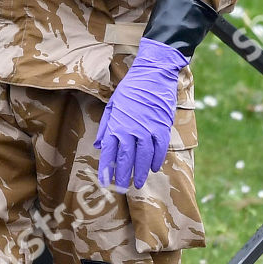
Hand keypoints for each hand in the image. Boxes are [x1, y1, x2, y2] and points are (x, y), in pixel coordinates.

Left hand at [95, 37, 186, 188]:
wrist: (153, 75)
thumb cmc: (130, 90)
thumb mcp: (112, 106)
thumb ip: (106, 127)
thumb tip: (99, 146)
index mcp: (116, 125)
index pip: (109, 153)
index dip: (107, 169)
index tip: (105, 182)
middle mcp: (131, 130)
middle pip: (126, 159)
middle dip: (123, 176)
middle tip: (122, 188)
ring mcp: (148, 130)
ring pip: (143, 158)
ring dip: (140, 172)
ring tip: (138, 183)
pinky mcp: (162, 128)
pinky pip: (159, 149)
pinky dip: (156, 160)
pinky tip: (153, 168)